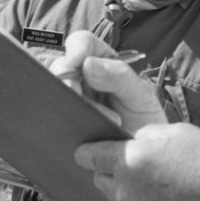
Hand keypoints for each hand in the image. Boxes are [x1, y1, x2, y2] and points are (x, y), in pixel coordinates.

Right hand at [51, 31, 165, 133]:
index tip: (77, 62)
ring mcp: (74, 100)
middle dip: (68, 80)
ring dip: (71, 103)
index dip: (76, 47)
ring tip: (101, 122)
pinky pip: (52, 116)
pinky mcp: (66, 122)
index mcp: (103, 63)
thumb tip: (87, 65)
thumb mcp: (141, 96)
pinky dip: (60, 119)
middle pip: (61, 66)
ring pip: (54, 91)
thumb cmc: (146, 122)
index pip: (83, 43)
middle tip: (80, 98)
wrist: (146, 157)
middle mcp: (83, 78)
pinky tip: (80, 130)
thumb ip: (119, 76)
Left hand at [74, 123, 199, 200]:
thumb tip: (129, 143)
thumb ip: (144, 136)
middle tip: (139, 169)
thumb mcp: (176, 132)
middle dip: (112, 173)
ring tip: (159, 190)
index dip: (88, 153)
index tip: (85, 153)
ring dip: (127, 196)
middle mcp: (126, 192)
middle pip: (101, 181)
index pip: (90, 156)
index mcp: (130, 160)